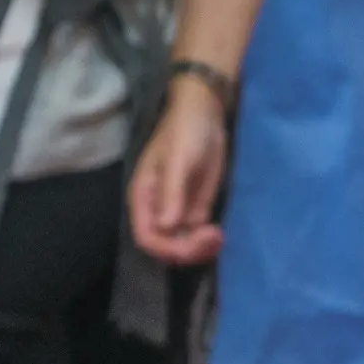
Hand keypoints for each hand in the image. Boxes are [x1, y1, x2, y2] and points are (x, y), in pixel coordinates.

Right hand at [128, 81, 227, 266]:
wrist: (205, 114)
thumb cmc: (185, 132)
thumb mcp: (178, 160)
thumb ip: (171, 193)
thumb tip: (165, 228)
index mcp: (144, 198)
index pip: (146, 236)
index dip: (166, 248)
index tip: (193, 242)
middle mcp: (158, 210)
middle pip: (165, 247)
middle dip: (188, 249)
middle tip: (214, 236)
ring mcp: (177, 212)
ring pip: (183, 245)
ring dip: (201, 249)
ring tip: (220, 236)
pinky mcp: (196, 209)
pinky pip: (197, 236)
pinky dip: (208, 242)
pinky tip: (220, 233)